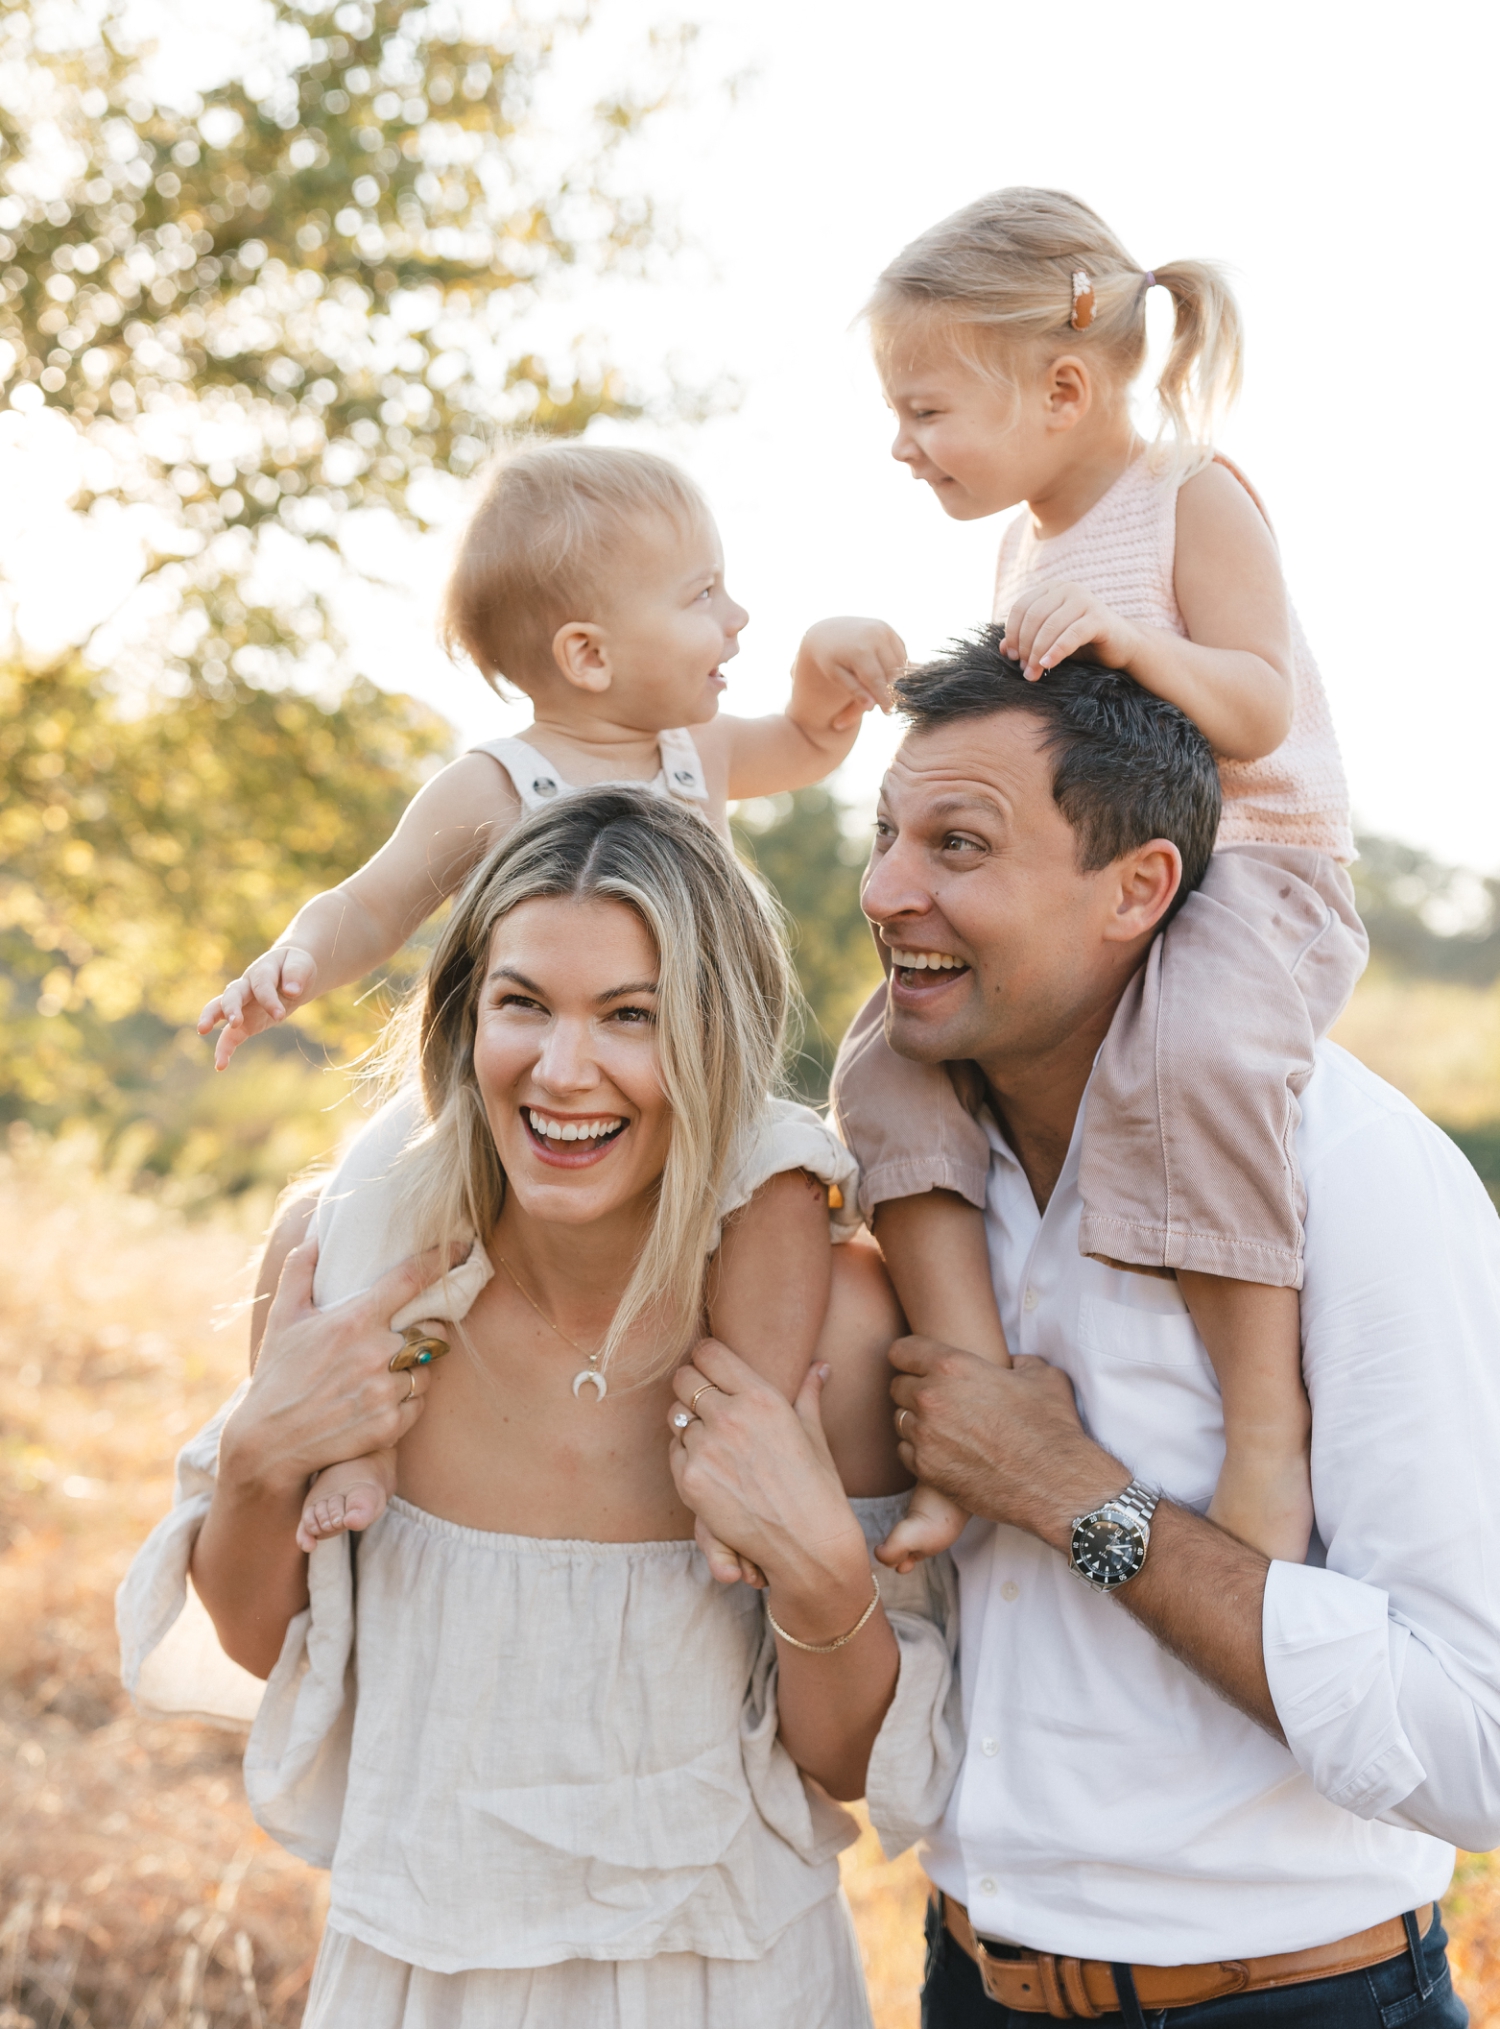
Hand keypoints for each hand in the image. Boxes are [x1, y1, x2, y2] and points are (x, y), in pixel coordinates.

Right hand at [198, 943, 318, 1070]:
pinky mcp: (244, 1022)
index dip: (269, 1000)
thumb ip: (296, 973)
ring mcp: (242, 1004)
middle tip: (235, 1022)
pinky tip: (220, 1065)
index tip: (280, 1015)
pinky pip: (230, 1035)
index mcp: (261, 971)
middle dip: (230, 1007)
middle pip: (232, 994)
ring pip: (219, 1010)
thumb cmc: (295, 966)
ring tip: (203, 1031)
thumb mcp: (301, 964)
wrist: (291, 973)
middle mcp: (246, 986)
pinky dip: (224, 1049)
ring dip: (211, 1019)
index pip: (261, 985)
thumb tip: (292, 990)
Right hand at [220, 1235, 463, 1501]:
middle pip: (431, 1329)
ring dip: (416, 1368)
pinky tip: (384, 1399)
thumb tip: (316, 1235)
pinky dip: (409, 1399)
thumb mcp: (283, 1318)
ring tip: (387, 1372)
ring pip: (427, 1368)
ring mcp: (384, 1392)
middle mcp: (375, 1354)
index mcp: (354, 1321)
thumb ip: (300, 1271)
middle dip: (424, 1330)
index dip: (441, 1259)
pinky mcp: (389, 1425)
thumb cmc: (276, 1376)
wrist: (267, 1445)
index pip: (411, 1280)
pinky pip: (420, 1403)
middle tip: (404, 1336)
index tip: (463, 1245)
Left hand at [668, 1339, 871, 1618]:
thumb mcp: (814, 1434)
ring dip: (690, 1424)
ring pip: (676, 1416)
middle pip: (683, 1379)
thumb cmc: (817, 1487)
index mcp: (761, 1397)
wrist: (808, 1545)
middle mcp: (730, 1416)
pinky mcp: (690, 1480)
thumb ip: (809, 1393)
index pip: (708, 1352)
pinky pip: (674, 1451)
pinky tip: (712, 1468)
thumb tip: (820, 1365)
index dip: (706, 1359)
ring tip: (716, 1442)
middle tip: (707, 1403)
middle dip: (693, 1387)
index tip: (712, 1370)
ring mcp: (706, 1448)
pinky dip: (687, 1455)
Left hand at [793, 616, 905, 732]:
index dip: (883, 698)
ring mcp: (883, 630)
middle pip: (891, 672)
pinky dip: (896, 664)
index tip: (887, 711)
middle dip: (890, 688)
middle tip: (885, 700)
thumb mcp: (835, 675)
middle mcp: (875, 636)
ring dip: (894, 677)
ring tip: (883, 686)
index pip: (877, 680)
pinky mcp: (888, 628)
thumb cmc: (828, 658)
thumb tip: (871, 707)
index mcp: (860, 650)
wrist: (827, 631)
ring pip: (898, 663)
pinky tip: (885, 671)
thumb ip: (854, 690)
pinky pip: (899, 652)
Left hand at [889, 1337, 1127, 1550]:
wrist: (1056, 1483)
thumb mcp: (1042, 1376)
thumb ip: (1017, 1362)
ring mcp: (925, 1436)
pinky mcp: (926, 1469)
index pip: (901, 1351)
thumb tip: (1012, 1364)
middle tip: (939, 1403)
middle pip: (897, 1386)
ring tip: (945, 1430)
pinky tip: (946, 1453)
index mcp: (953, 1367)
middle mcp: (931, 1398)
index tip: (916, 1366)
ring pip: (900, 1420)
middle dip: (914, 1391)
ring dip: (917, 1423)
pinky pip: (905, 1452)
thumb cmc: (1052, 1427)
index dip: (909, 1357)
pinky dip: (919, 1451)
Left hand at [1001, 581, 1140, 682]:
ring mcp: (1085, 600)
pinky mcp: (1099, 618)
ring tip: (1032, 674)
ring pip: (1050, 627)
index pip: (1021, 607)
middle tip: (1023, 669)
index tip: (1010, 656)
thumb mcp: (1050, 641)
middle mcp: (1068, 589)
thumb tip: (1001, 648)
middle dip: (1024, 646)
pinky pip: (1071, 635)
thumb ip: (1027, 640)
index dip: (1011, 633)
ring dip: (1037, 653)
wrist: (1123, 646)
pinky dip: (1056, 651)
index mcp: (1052, 589)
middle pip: (1033, 617)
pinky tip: (1047, 665)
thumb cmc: (1082, 643)